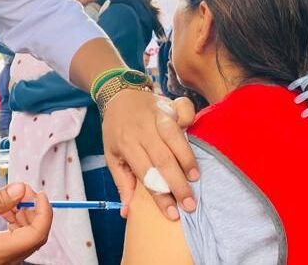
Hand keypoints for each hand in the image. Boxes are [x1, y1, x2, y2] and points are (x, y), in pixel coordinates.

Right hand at [0, 182, 51, 263]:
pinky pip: (12, 244)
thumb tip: (21, 190)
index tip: (39, 194)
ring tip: (11, 201)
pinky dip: (14, 227)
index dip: (44, 211)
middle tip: (24, 193)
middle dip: (34, 212)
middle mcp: (1, 262)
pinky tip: (4, 213)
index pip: (37, 234)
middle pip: (34, 238)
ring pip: (24, 241)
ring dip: (24, 219)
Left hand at [102, 90, 198, 220]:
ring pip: (174, 137)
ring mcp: (156, 115)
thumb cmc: (116, 129)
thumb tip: (126, 212)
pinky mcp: (168, 103)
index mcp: (126, 145)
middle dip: (178, 184)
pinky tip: (194, 132)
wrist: (118, 94)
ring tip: (196, 178)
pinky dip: (189, 119)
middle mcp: (142, 130)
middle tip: (190, 204)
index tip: (172, 214)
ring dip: (187, 158)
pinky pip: (183, 109)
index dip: (160, 195)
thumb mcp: (112, 155)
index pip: (145, 174)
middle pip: (163, 159)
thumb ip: (122, 182)